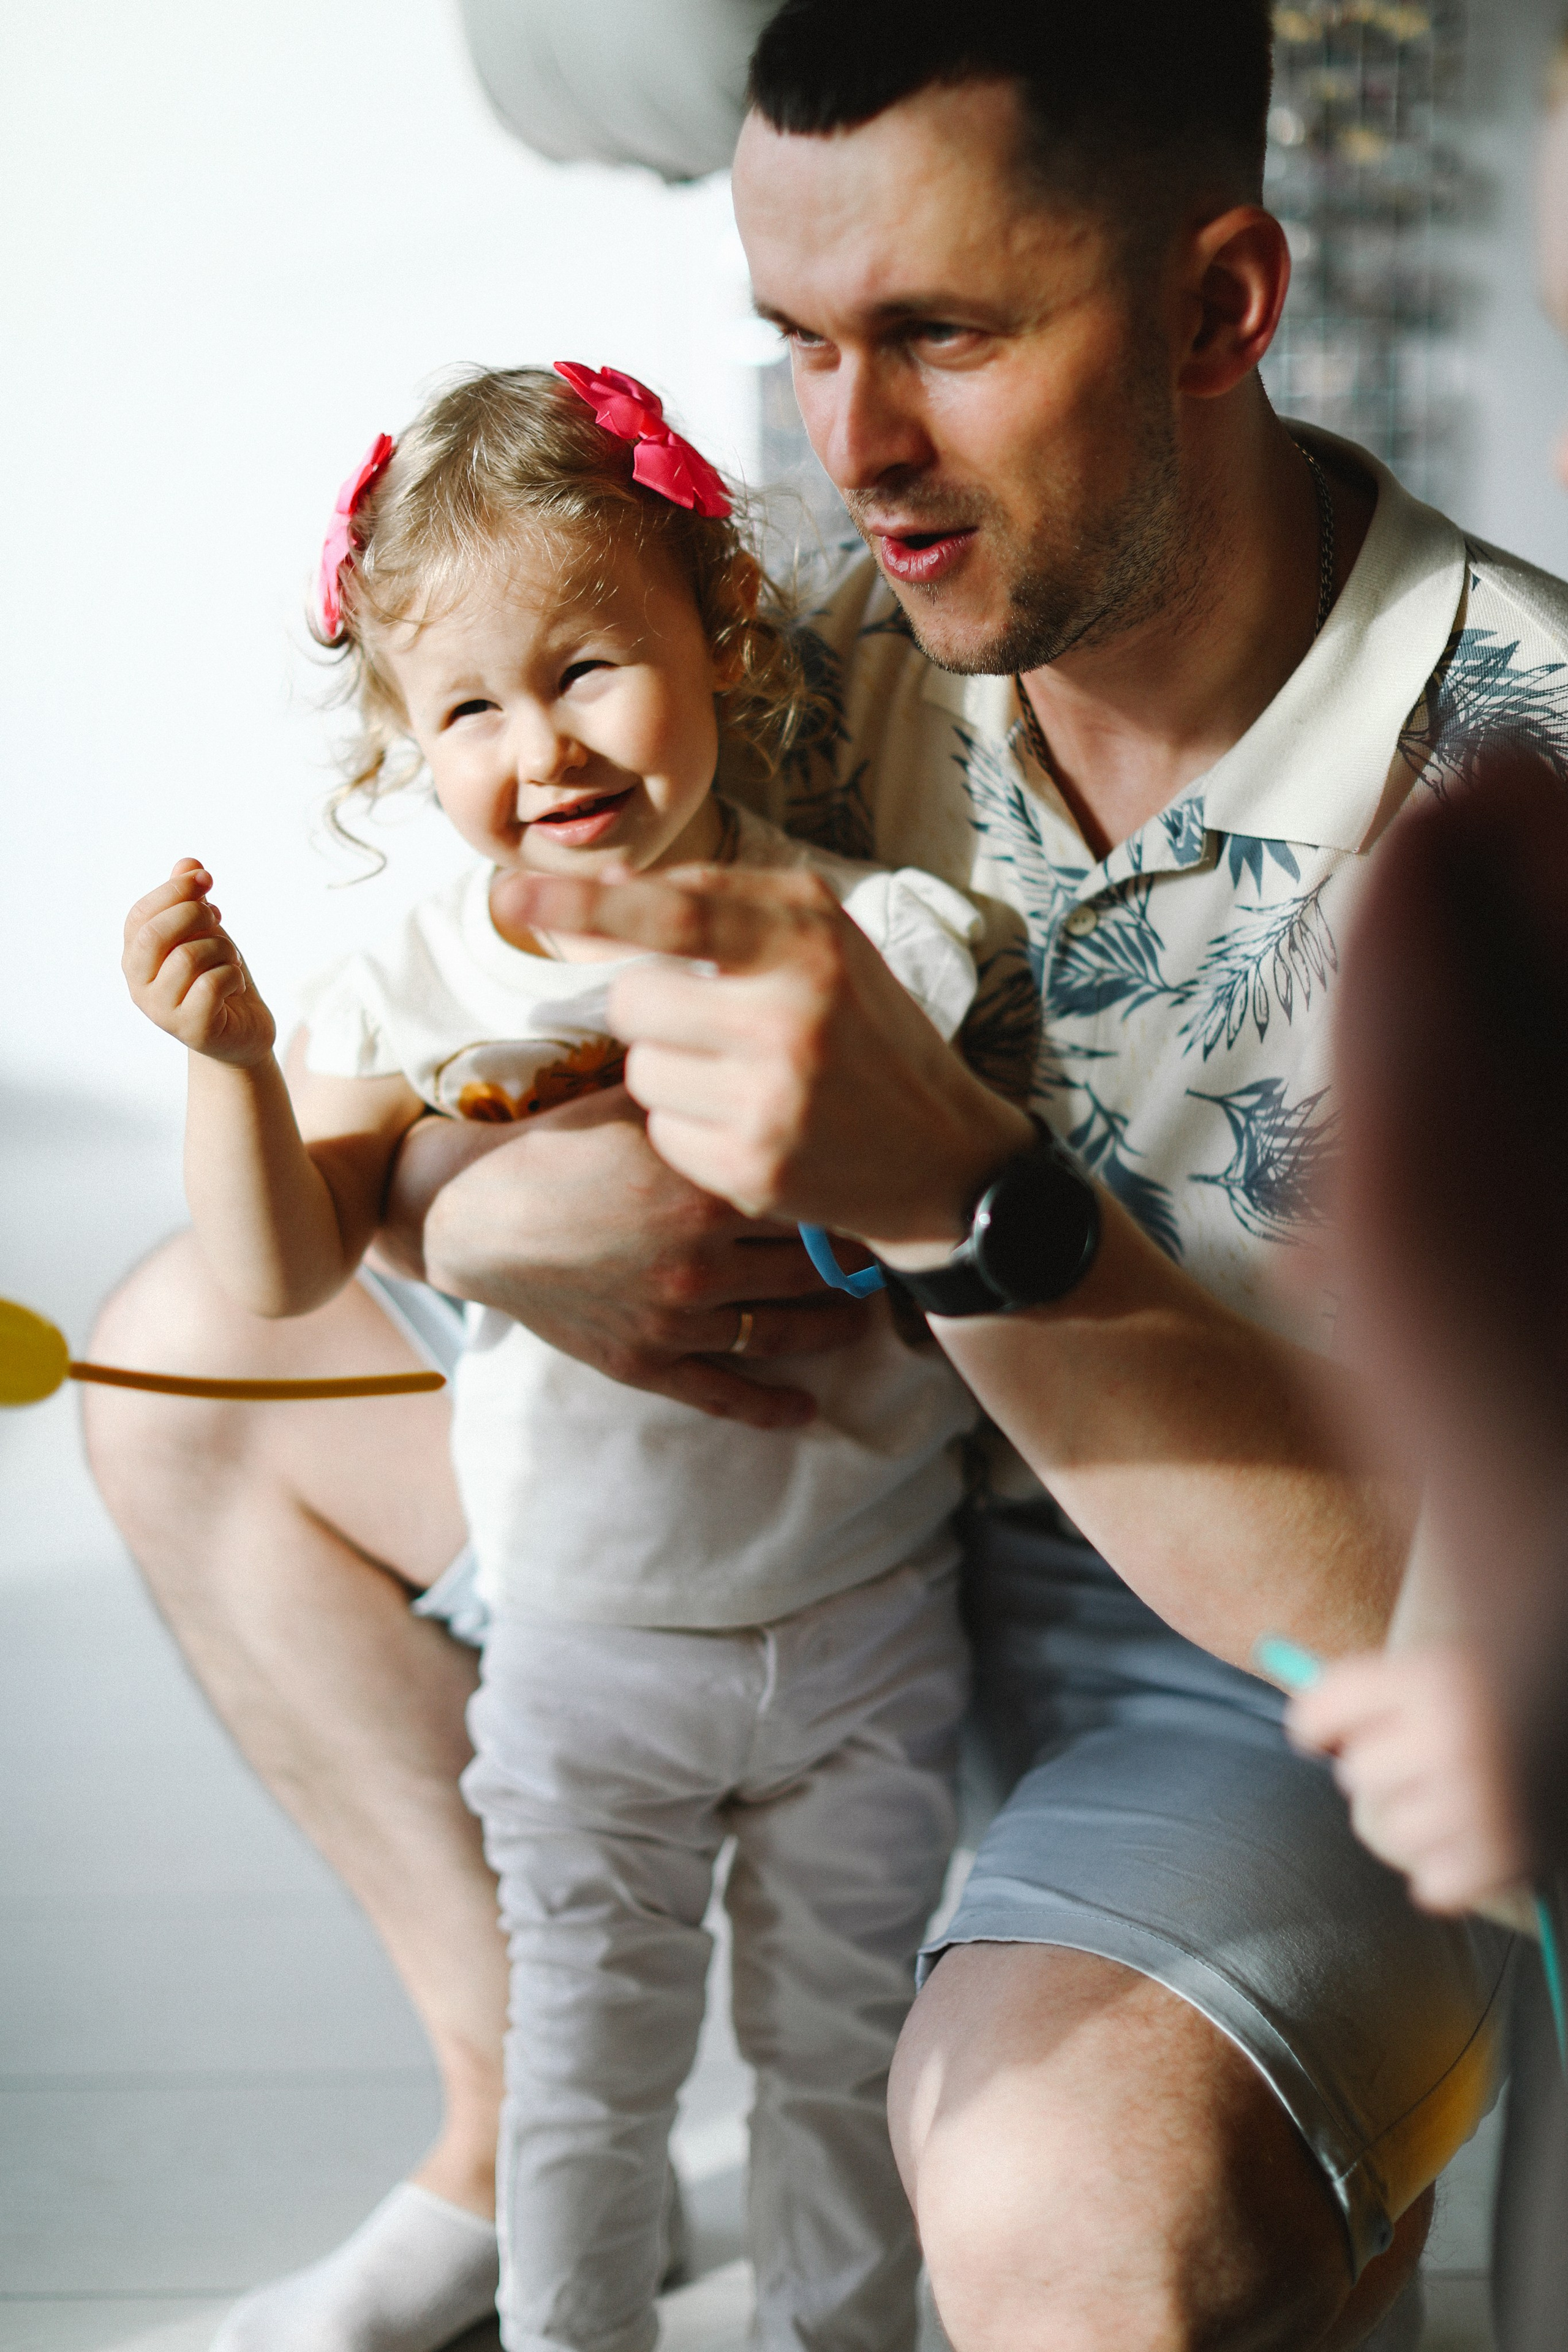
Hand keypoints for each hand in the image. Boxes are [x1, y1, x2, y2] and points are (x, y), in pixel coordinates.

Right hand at [123, 859, 274, 1065]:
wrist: (241, 1034)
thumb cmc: (217, 978)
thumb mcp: (205, 933)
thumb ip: (192, 899)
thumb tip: (188, 862)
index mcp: (135, 957)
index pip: (141, 914)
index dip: (173, 889)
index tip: (205, 877)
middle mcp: (139, 985)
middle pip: (156, 933)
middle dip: (193, 914)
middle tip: (217, 920)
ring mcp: (162, 1011)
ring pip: (189, 956)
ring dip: (222, 949)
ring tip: (229, 960)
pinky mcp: (191, 1029)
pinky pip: (212, 984)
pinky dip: (233, 975)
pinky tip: (235, 984)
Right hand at [393, 1082, 870, 1429]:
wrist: (472, 1213)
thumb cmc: (552, 1145)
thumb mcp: (632, 1101)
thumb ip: (702, 1091)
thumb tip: (760, 1055)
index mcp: (704, 1188)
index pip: (808, 1192)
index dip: (846, 1190)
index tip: (877, 1185)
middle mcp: (701, 1260)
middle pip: (811, 1265)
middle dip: (854, 1260)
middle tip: (884, 1251)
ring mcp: (676, 1318)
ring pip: (783, 1329)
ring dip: (832, 1326)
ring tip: (861, 1317)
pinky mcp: (644, 1362)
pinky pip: (723, 1394)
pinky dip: (771, 1406)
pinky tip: (806, 1409)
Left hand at [489, 863, 1031, 1251]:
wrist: (944, 1159)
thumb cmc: (870, 1034)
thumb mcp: (822, 945)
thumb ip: (719, 904)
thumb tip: (600, 884)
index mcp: (811, 943)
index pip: (673, 914)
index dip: (582, 902)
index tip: (511, 891)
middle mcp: (792, 1018)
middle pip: (634, 1001)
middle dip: (652, 1011)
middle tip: (711, 1025)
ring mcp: (771, 1101)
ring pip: (641, 1071)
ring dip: (672, 1073)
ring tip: (745, 1081)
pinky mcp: (753, 1171)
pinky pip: (663, 1132)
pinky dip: (691, 1129)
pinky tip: (751, 1127)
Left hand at [1287, 1643, 1530, 1914]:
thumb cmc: (1489, 1684)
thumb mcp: (1429, 1665)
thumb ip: (1362, 1697)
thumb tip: (1308, 1739)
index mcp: (1429, 1676)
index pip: (1317, 1713)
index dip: (1315, 1724)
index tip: (1323, 1731)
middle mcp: (1456, 1737)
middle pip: (1356, 1773)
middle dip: (1381, 1762)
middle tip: (1428, 1748)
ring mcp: (1486, 1801)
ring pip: (1390, 1830)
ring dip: (1412, 1815)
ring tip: (1456, 1789)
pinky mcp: (1516, 1853)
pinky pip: (1437, 1887)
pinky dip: (1445, 1871)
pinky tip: (1467, 1837)